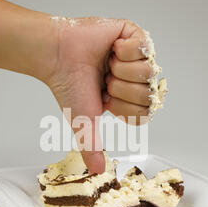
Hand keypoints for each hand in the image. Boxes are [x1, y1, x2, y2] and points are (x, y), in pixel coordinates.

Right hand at [47, 17, 154, 173]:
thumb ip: (93, 148)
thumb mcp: (85, 123)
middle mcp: (136, 79)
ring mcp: (137, 57)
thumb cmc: (69, 86)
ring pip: (148, 72)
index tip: (106, 99)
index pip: (146, 112)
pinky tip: (110, 49)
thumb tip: (97, 172)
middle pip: (149, 94)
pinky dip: (123, 51)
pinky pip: (144, 48)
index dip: (124, 108)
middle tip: (105, 80)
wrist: (58, 57)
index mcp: (128, 99)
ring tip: (106, 64)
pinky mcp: (134, 34)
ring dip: (120, 71)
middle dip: (120, 90)